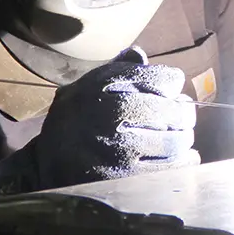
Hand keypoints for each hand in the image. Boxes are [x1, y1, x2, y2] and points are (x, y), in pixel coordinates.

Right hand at [32, 47, 198, 187]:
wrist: (51, 159)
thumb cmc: (79, 118)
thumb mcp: (89, 86)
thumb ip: (118, 70)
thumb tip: (141, 56)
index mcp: (103, 86)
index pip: (158, 79)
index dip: (170, 82)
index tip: (171, 88)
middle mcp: (111, 115)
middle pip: (172, 111)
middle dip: (182, 113)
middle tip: (182, 116)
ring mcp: (119, 150)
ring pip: (175, 141)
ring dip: (182, 139)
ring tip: (178, 138)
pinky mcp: (125, 179)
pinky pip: (170, 169)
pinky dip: (182, 162)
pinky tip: (179, 158)